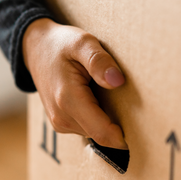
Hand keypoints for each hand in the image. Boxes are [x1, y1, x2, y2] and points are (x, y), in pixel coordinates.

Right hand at [23, 18, 127, 149]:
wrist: (34, 48)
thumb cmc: (60, 44)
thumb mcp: (82, 42)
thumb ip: (99, 61)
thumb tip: (117, 81)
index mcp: (68, 100)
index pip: (103, 133)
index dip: (125, 136)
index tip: (146, 129)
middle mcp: (61, 117)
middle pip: (102, 135)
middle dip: (119, 125)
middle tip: (131, 103)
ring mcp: (59, 123)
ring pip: (95, 134)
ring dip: (107, 120)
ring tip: (107, 95)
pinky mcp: (61, 124)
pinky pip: (87, 129)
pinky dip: (96, 118)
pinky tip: (97, 99)